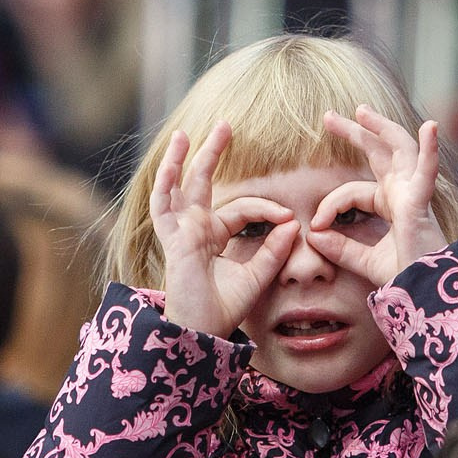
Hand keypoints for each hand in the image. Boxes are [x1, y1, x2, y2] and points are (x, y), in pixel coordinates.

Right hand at [151, 123, 299, 335]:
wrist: (203, 332)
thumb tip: (293, 225)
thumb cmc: (224, 309)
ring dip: (182, 159)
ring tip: (187, 132)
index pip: (242, 209)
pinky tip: (173, 159)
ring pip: (178, 186)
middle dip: (212, 153)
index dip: (267, 210)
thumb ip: (274, 251)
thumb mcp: (257, 276)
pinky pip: (164, 205)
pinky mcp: (174, 238)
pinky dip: (167, 182)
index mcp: (213, 237)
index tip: (289, 220)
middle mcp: (195, 229)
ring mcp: (181, 231)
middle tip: (226, 125)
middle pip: (202, 182)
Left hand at [311, 106, 448, 287]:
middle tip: (329, 116)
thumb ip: (340, 248)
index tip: (315, 226)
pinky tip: (430, 128)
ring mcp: (414, 194)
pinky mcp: (422, 202)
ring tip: (361, 110)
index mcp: (392, 204)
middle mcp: (403, 193)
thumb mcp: (364, 260)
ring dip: (381, 127)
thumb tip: (312, 234)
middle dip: (355, 132)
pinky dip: (430, 149)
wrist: (426, 295)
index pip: (352, 191)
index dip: (329, 206)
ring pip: (399, 149)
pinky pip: (427, 171)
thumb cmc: (405, 277)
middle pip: (378, 152)